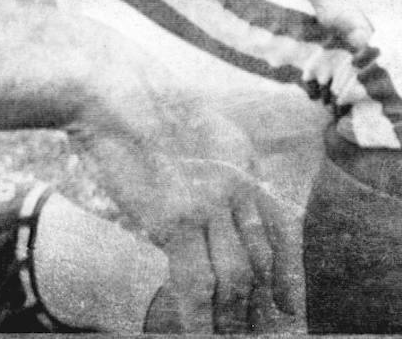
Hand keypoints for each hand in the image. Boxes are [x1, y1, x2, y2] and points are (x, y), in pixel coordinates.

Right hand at [71, 47, 301, 331]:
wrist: (110, 88)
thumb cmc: (138, 106)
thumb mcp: (195, 128)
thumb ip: (213, 165)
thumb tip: (210, 204)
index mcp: (245, 160)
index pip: (281, 226)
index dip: (288, 271)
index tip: (291, 302)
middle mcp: (239, 182)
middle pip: (263, 257)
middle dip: (264, 302)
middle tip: (264, 331)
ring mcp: (210, 202)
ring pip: (236, 277)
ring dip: (233, 317)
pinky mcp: (176, 218)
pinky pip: (196, 284)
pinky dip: (199, 317)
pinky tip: (198, 335)